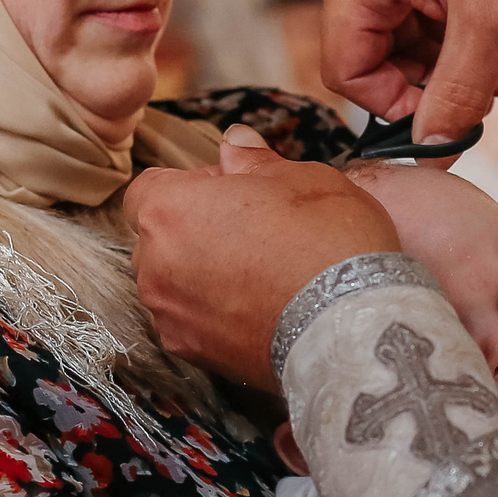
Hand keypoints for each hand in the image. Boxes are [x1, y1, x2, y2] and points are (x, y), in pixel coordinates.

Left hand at [124, 126, 401, 389]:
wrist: (349, 327)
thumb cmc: (326, 245)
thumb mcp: (301, 179)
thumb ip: (255, 161)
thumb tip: (237, 143)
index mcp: (169, 209)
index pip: (148, 188)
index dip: (191, 185)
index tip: (229, 190)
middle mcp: (156, 264)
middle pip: (160, 237)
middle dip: (196, 229)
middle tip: (252, 229)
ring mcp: (171, 313)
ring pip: (174, 282)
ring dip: (204, 273)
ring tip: (262, 273)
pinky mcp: (193, 352)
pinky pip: (193, 321)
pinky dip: (217, 313)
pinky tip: (262, 307)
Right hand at [320, 0, 497, 143]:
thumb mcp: (490, 17)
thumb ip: (457, 91)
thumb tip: (434, 149)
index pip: (346, 70)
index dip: (395, 105)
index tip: (451, 116)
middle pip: (371, 55)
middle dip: (427, 84)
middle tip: (487, 96)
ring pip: (397, 37)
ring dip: (445, 63)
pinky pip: (413, 9)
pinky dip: (450, 34)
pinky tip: (494, 40)